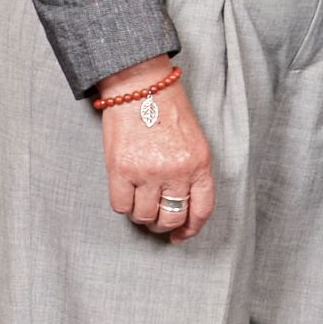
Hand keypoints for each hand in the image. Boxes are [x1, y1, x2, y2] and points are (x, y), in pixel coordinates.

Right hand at [93, 60, 216, 244]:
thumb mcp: (194, 142)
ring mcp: (148, 172)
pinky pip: (121, 206)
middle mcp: (177, 171)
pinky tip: (126, 194)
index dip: (191, 229)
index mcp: (200, 164)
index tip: (182, 235)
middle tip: (156, 221)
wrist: (141, 87)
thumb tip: (183, 207)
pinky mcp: (120, 170)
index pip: (201, 210)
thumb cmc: (169, 112)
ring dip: (142, 216)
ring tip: (140, 204)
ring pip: (144, 216)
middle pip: (171, 218)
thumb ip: (192, 173)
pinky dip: (123, 206)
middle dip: (164, 226)